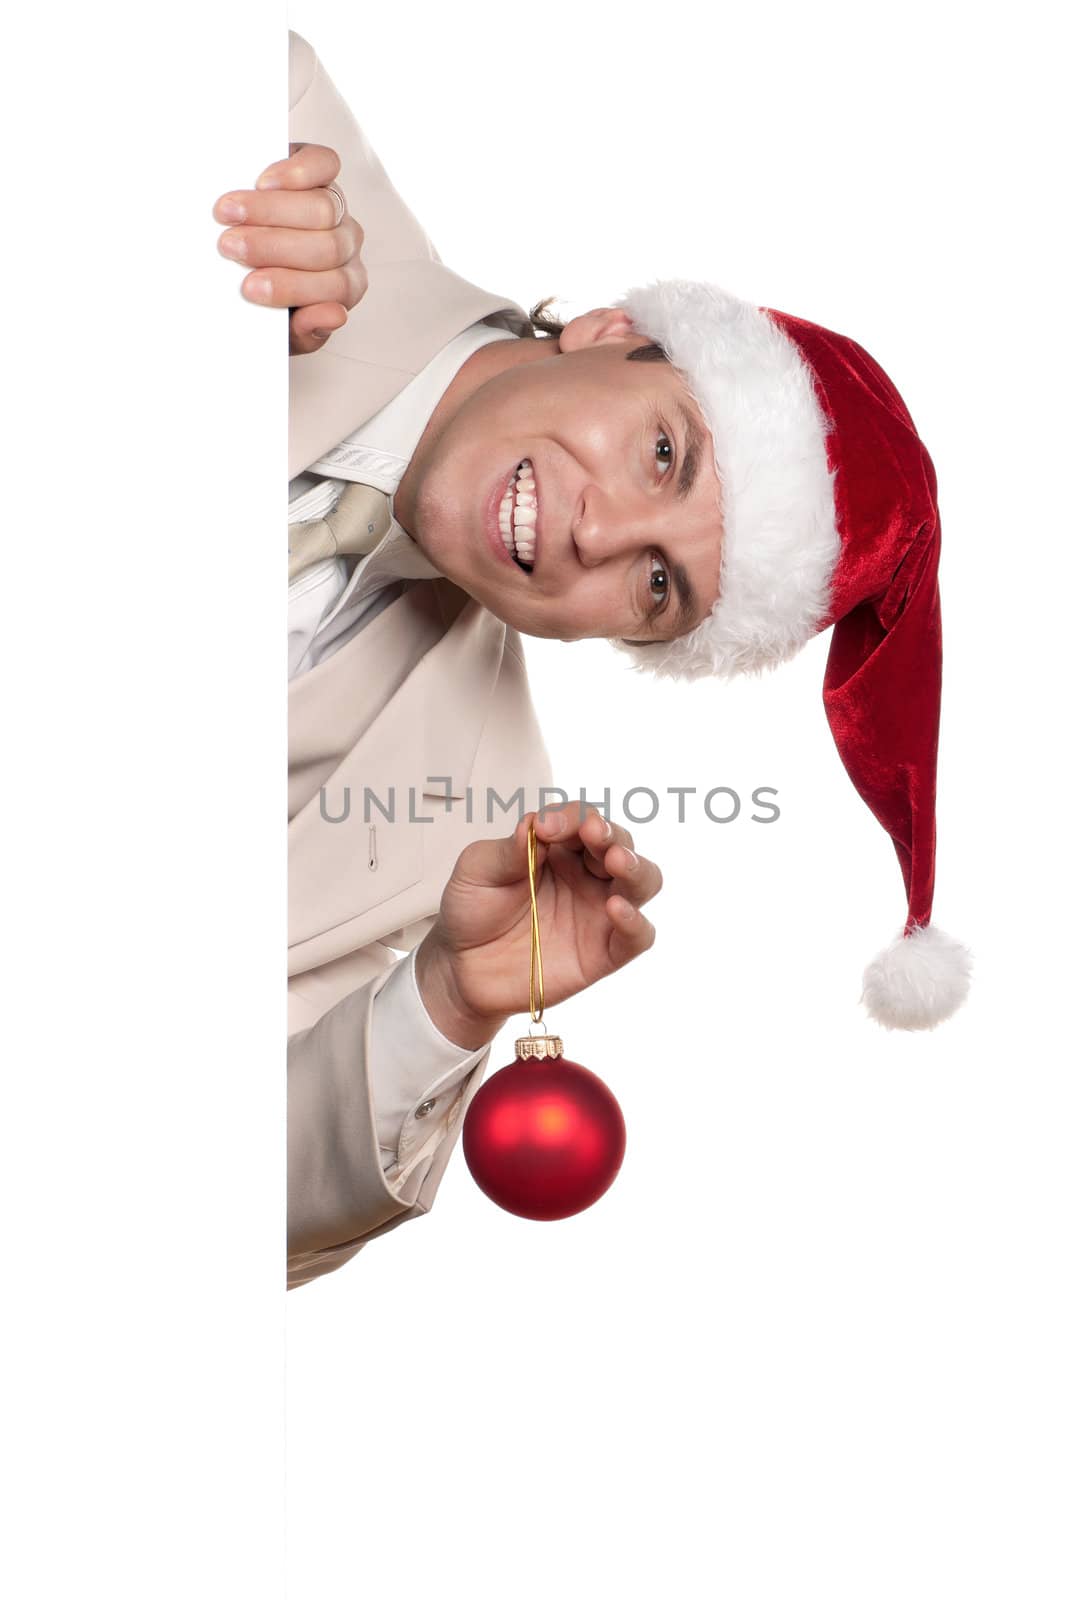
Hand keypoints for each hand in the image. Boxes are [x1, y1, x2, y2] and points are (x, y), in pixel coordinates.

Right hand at [212, 143, 366, 354]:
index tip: (248, 288)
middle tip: (229, 247)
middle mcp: (347, 247)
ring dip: (269, 211)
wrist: (246, 264)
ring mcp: (337, 207)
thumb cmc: (264, 299)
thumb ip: (305, 333)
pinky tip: (263, 181)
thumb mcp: (282, 330)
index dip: (291, 287)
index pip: (334, 289)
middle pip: (325, 246)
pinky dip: (295, 172)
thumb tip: (335, 315)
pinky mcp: (322, 170)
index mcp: (344, 286)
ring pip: (321, 208)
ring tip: (228, 213)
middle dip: (272, 247)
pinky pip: (324, 165)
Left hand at [415, 804, 661, 1050]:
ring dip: (636, 866)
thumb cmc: (472, 911)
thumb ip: (507, 849)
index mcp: (561, 848)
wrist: (462, 968)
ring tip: (617, 862)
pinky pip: (638, 936)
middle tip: (592, 833)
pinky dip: (636, 921)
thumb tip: (536, 823)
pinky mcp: (605, 952)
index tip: (546, 827)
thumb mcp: (476, 870)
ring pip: (643, 881)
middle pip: (621, 843)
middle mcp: (587, 875)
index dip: (572, 817)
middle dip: (611, 834)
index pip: (582, 819)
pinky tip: (616, 908)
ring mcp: (600, 912)